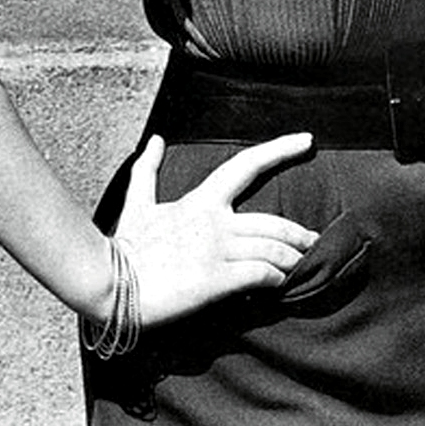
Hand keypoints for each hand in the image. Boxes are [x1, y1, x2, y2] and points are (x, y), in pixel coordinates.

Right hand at [113, 132, 316, 326]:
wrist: (110, 282)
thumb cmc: (127, 245)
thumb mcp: (138, 202)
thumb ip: (148, 170)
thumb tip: (156, 138)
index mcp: (202, 200)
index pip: (247, 164)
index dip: (280, 150)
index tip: (308, 141)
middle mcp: (215, 222)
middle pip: (273, 222)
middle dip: (299, 235)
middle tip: (314, 242)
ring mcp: (216, 251)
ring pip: (272, 250)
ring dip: (292, 261)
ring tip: (302, 269)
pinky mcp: (215, 280)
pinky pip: (260, 275)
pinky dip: (276, 280)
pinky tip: (280, 286)